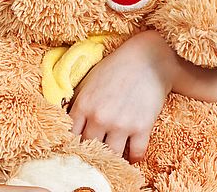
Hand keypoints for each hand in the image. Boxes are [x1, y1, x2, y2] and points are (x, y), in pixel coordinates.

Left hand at [68, 30, 216, 162]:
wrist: (148, 58)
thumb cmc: (116, 66)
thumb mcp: (89, 80)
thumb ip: (79, 101)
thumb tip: (67, 119)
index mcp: (84, 104)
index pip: (70, 135)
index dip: (72, 144)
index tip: (75, 148)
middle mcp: (99, 117)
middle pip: (89, 147)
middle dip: (91, 152)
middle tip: (94, 156)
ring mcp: (121, 124)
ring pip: (111, 154)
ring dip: (112, 157)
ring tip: (112, 158)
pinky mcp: (142, 127)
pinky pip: (135, 153)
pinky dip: (133, 157)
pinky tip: (131, 155)